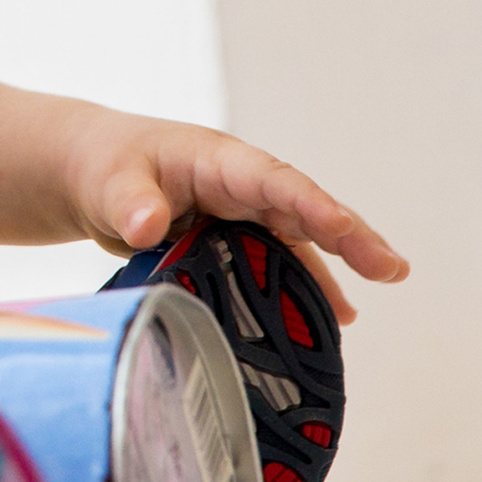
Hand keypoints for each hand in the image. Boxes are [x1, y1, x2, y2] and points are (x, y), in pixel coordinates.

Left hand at [63, 112, 410, 321]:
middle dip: (348, 238)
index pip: (271, 180)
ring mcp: (238, 216)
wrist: (88, 174)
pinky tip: (327, 321)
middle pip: (302, 210)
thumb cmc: (104, 165)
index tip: (341, 225)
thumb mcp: (111, 179)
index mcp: (218, 161)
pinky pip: (273, 265)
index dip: (307, 203)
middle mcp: (239, 187)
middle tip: (392, 269)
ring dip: (331, 274)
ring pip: (295, 242)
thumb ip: (130, 201)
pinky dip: (298, 290)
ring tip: (357, 316)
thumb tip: (147, 225)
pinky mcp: (230, 242)